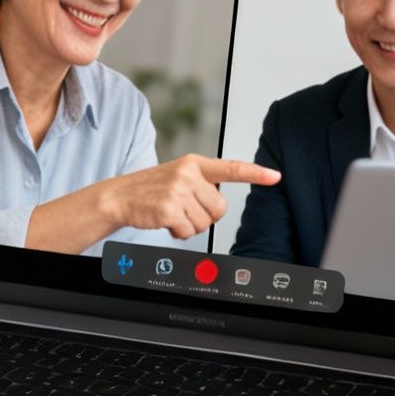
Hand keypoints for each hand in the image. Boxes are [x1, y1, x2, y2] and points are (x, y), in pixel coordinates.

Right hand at [101, 154, 280, 238]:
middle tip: (184, 209)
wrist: (118, 196)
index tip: (276, 176)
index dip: (255, 174)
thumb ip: (202, 184)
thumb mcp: (178, 176)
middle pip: (220, 209)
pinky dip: (177, 232)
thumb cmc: (151, 190)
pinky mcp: (169, 208)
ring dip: (189, 225)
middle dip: (205, 216)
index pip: (231, 168)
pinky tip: (164, 220)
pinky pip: (188, 231)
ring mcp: (178, 190)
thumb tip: (220, 205)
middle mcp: (188, 173)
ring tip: (171, 212)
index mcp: (194, 163)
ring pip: (204, 223)